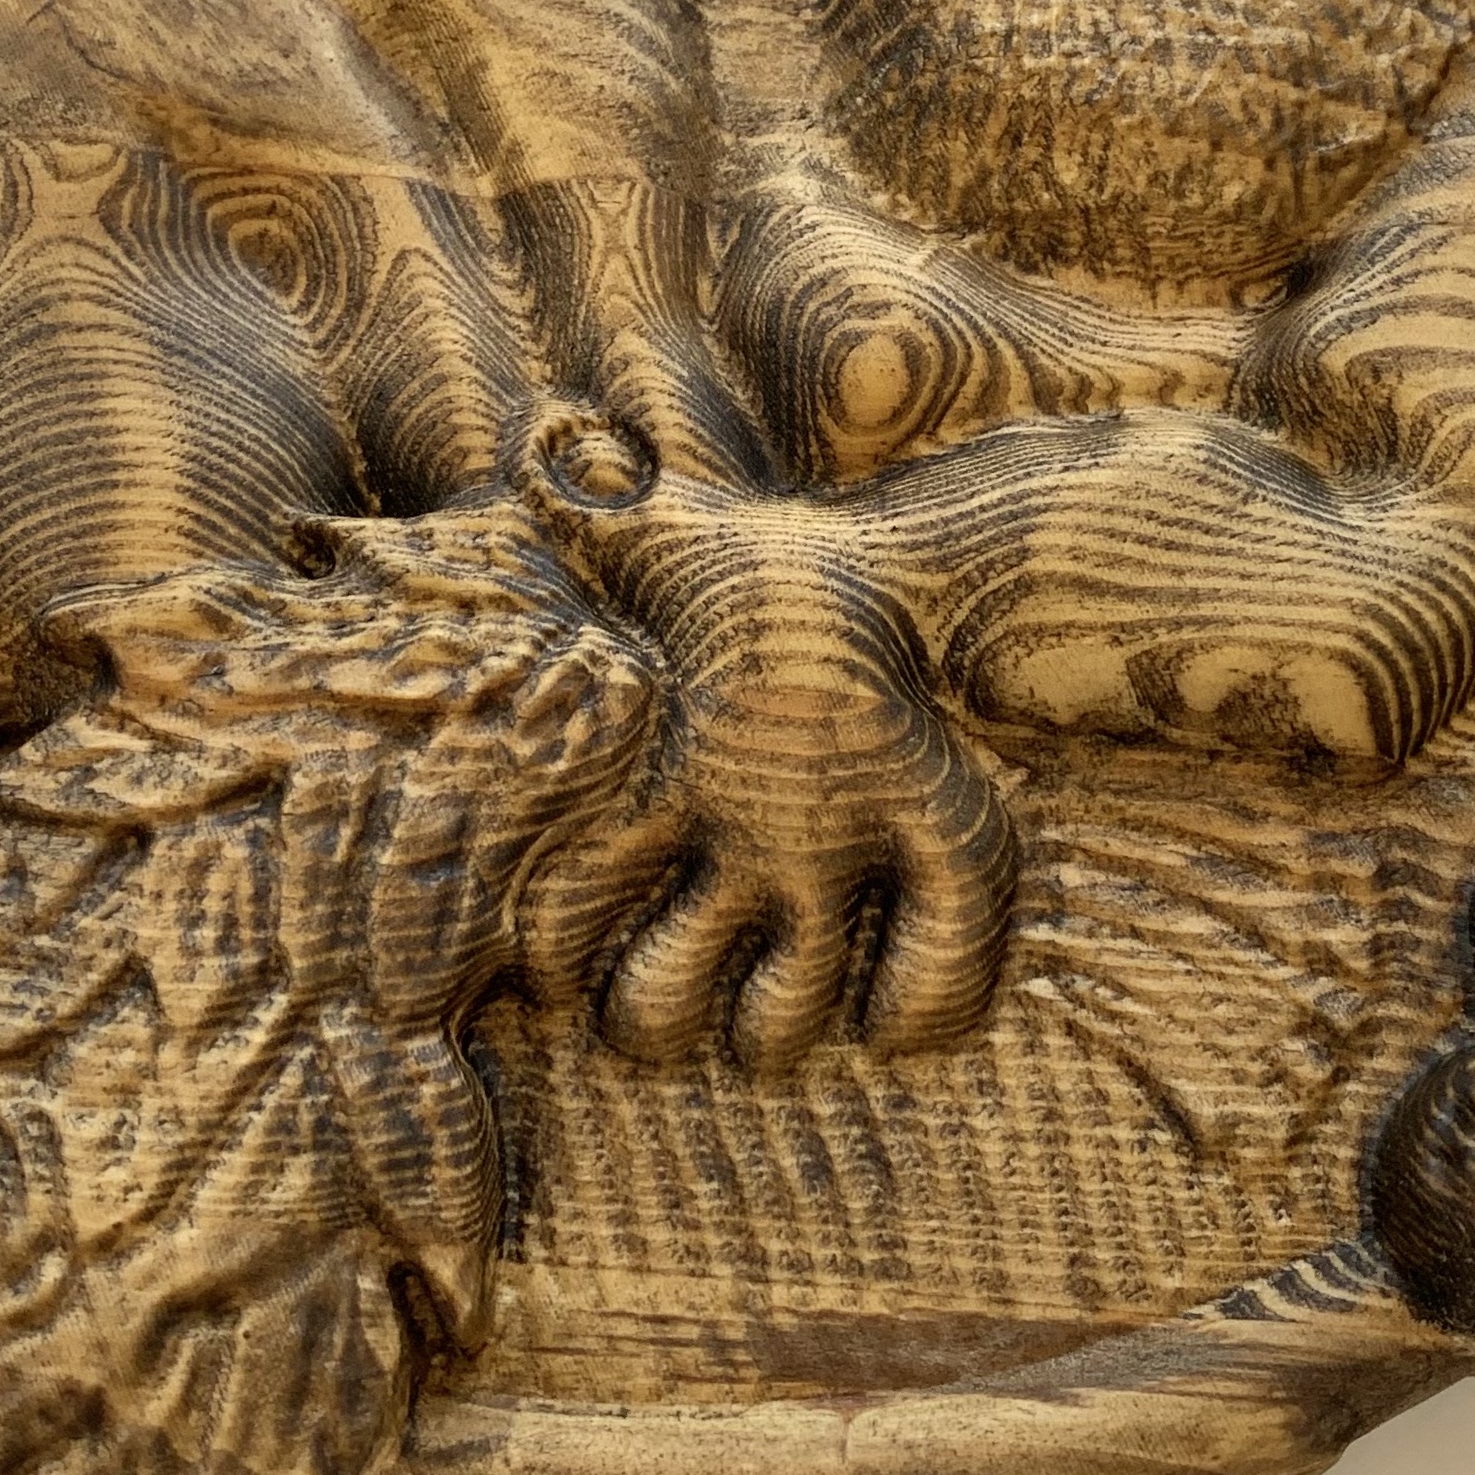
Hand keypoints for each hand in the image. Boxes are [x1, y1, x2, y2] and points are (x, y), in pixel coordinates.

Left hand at [516, 411, 1015, 1072]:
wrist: (925, 556)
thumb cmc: (767, 565)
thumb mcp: (664, 528)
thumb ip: (584, 501)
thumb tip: (529, 443)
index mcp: (663, 763)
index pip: (563, 913)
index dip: (551, 952)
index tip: (564, 945)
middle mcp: (745, 820)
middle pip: (659, 1006)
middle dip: (651, 1018)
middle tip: (664, 993)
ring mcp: (845, 844)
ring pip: (781, 1025)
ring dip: (766, 1031)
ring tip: (763, 1010)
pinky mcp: (945, 838)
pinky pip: (939, 974)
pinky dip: (919, 1012)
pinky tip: (893, 1016)